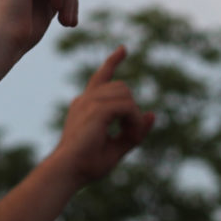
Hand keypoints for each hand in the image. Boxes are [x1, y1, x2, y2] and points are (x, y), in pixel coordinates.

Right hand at [51, 46, 153, 185]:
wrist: (67, 171)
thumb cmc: (87, 164)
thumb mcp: (117, 147)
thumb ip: (134, 131)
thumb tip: (152, 114)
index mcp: (85, 105)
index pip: (101, 77)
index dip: (113, 62)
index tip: (123, 49)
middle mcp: (85, 100)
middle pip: (122, 87)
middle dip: (133, 109)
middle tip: (131, 134)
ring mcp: (88, 103)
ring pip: (125, 93)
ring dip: (134, 115)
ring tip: (130, 136)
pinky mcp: (95, 110)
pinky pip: (127, 106)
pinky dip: (134, 120)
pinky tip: (129, 134)